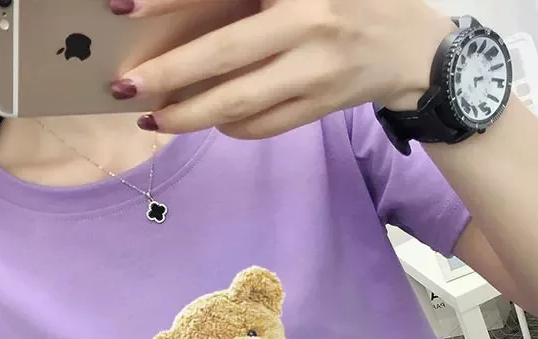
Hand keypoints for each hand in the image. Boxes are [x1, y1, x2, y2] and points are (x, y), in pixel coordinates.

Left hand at [113, 0, 454, 137]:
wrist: (415, 45)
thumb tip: (191, 15)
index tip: (122, 8)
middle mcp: (308, 24)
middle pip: (225, 56)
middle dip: (169, 76)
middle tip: (125, 89)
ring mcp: (317, 71)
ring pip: (242, 101)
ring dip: (192, 114)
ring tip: (156, 120)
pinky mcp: (323, 106)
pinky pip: (267, 125)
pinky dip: (233, 127)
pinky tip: (210, 123)